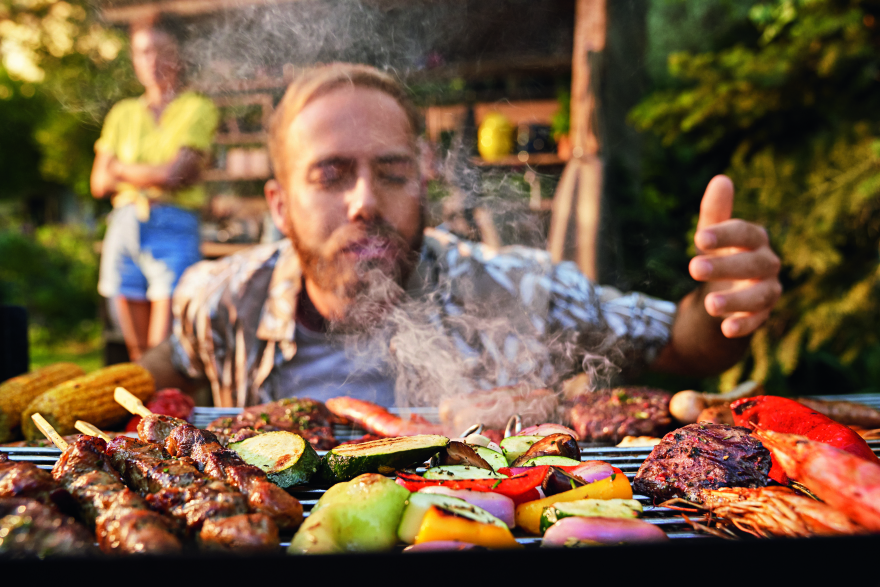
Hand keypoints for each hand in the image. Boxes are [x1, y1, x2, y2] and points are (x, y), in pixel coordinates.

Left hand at [688, 175, 780, 337]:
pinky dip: (744, 325)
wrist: (729, 287)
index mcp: (755, 239)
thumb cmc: (721, 253)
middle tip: (693, 268)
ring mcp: (768, 289)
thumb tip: (721, 179)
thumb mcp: (713, 235)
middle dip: (725, 267)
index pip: (746, 233)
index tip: (698, 238)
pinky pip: (759, 321)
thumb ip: (715, 212)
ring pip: (760, 295)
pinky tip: (726, 329)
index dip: (725, 235)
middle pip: (754, 263)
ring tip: (709, 305)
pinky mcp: (763, 314)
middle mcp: (767, 263)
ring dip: (736, 301)